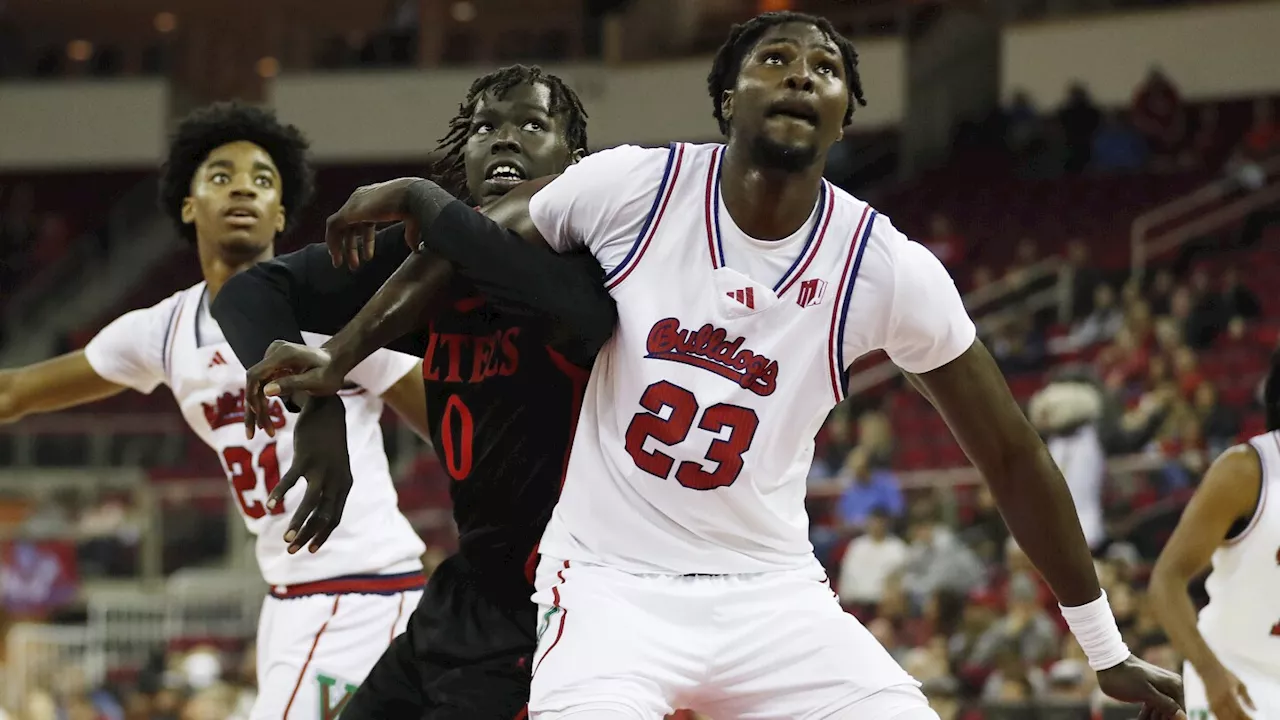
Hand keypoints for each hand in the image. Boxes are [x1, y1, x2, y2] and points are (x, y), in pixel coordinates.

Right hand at [244, 340, 345, 438]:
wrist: (335, 360)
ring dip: (256, 410)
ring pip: (256, 387)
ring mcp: (272, 359)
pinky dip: (262, 404)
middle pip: (253, 383)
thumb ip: (292, 384)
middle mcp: (273, 352)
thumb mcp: (316, 381)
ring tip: (261, 431)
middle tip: (253, 434)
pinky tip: (263, 421)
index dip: (252, 397)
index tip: (257, 415)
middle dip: (253, 409)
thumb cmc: (330, 371)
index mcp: (283, 354)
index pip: (255, 375)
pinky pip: (262, 386)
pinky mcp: (273, 367)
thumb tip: (266, 391)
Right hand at [266, 396, 351, 553]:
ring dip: (298, 523)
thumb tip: (319, 510)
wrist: (329, 411)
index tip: (309, 550)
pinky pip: (292, 481)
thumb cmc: (328, 444)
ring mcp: (322, 469)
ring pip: (311, 503)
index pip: (335, 517)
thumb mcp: (334, 468)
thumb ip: (330, 488)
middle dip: (308, 535)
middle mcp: (337, 480)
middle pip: (324, 515)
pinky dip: (281, 494)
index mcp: (344, 485)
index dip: (323, 535)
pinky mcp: (307, 458)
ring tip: (285, 539)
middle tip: (292, 550)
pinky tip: (271, 506)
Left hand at [325, 177, 425, 269]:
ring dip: (340, 247)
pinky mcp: (348, 210)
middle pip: (352, 225)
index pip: (365, 221)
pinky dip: (332, 242)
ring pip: (340, 227)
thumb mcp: (412, 222)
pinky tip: (336, 257)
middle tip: (354, 265)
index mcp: (376, 200)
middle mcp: (362, 199)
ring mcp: (354, 203)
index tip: (367, 256)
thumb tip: (416, 249)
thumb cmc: (416, 206)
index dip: (366, 240)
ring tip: (342, 265)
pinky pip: (333, 226)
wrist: (412, 196)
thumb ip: (410, 235)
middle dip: (352, 246)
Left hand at [1096, 655, 1185, 719]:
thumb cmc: (1125, 677)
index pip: (1180, 713)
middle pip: (1171, 713)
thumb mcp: (1145, 693)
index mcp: (1174, 686)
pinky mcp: (1149, 689)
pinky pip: (1153, 707)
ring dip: (1153, 719)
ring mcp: (1160, 688)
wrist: (1106, 661)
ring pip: (1161, 711)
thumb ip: (1165, 704)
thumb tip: (1183, 716)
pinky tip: (1140, 719)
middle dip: (1161, 719)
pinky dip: (1147, 715)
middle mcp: (1171, 686)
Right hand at [1201, 664, 1254, 719]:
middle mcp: (1221, 700)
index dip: (1246, 718)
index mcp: (1230, 694)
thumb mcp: (1240, 684)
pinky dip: (1224, 719)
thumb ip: (1247, 698)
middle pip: (1232, 717)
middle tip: (1247, 719)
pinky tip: (1230, 719)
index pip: (1239, 712)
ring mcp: (1214, 703)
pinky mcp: (1210, 705)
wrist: (1208, 670)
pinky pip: (1217, 716)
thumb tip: (1255, 710)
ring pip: (1224, 718)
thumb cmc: (1226, 676)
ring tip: (1240, 719)